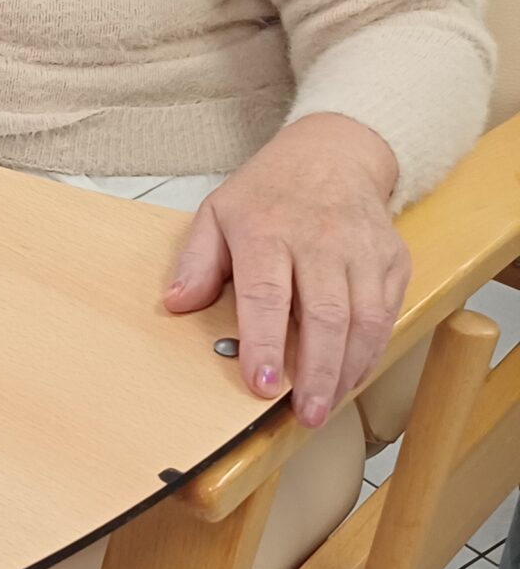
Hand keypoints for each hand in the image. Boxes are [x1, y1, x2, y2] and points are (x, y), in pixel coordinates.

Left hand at [165, 113, 408, 427]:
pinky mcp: (392, 260)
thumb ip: (196, 262)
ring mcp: (362, 251)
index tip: (262, 383)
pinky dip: (372, 350)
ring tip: (327, 405)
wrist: (333, 153)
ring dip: (348, 370)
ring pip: (364, 319)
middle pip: (325, 315)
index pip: (266, 295)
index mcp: (268, 232)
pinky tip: (352, 375)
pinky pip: (387, 312)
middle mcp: (320, 241)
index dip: (265, 343)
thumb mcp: (217, 213)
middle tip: (305, 414)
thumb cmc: (269, 191)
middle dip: (316, 372)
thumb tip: (175, 304)